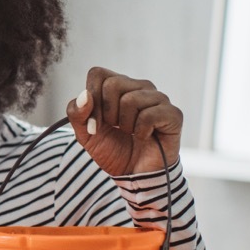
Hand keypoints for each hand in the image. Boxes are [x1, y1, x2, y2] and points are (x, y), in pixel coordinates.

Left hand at [65, 66, 182, 176]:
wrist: (133, 175)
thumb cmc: (111, 150)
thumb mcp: (84, 134)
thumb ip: (77, 113)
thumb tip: (85, 95)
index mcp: (118, 86)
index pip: (98, 74)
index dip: (91, 98)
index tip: (94, 121)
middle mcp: (139, 87)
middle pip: (113, 84)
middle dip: (106, 113)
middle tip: (115, 128)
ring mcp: (158, 98)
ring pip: (131, 100)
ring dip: (124, 124)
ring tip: (130, 133)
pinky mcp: (173, 114)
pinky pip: (149, 115)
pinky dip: (140, 132)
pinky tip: (143, 137)